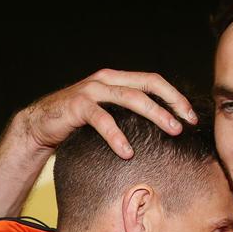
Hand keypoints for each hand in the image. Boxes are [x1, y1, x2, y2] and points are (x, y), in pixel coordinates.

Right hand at [17, 69, 196, 158]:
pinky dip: (116, 135)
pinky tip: (127, 151)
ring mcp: (91, 90)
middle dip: (171, 104)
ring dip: (155, 114)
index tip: (192, 117)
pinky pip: (101, 119)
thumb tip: (163, 129)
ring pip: (130, 98)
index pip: (153, 81)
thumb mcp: (108, 114)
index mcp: (117, 79)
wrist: (40, 124)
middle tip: (187, 124)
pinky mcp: (77, 105)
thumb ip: (129, 115)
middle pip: (147, 86)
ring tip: (171, 132)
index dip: (175, 96)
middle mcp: (106, 79)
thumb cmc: (79, 123)